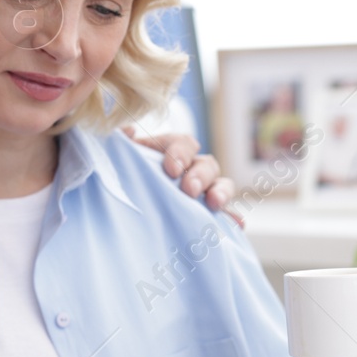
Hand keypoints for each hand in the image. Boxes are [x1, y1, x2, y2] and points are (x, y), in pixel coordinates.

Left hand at [121, 127, 242, 226]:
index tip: (171, 169)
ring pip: (220, 185)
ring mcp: (201, 190)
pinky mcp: (205, 213)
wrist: (123, 203)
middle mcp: (190, 168)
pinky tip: (236, 225)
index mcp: (170, 151)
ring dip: (221, 192)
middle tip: (189, 189)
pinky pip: (225, 214)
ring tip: (214, 203)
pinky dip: (232, 218)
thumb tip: (129, 132)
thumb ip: (121, 143)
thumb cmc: (123, 174)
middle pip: (206, 164)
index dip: (180, 153)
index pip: (183, 143)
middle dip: (200, 175)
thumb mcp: (119, 158)